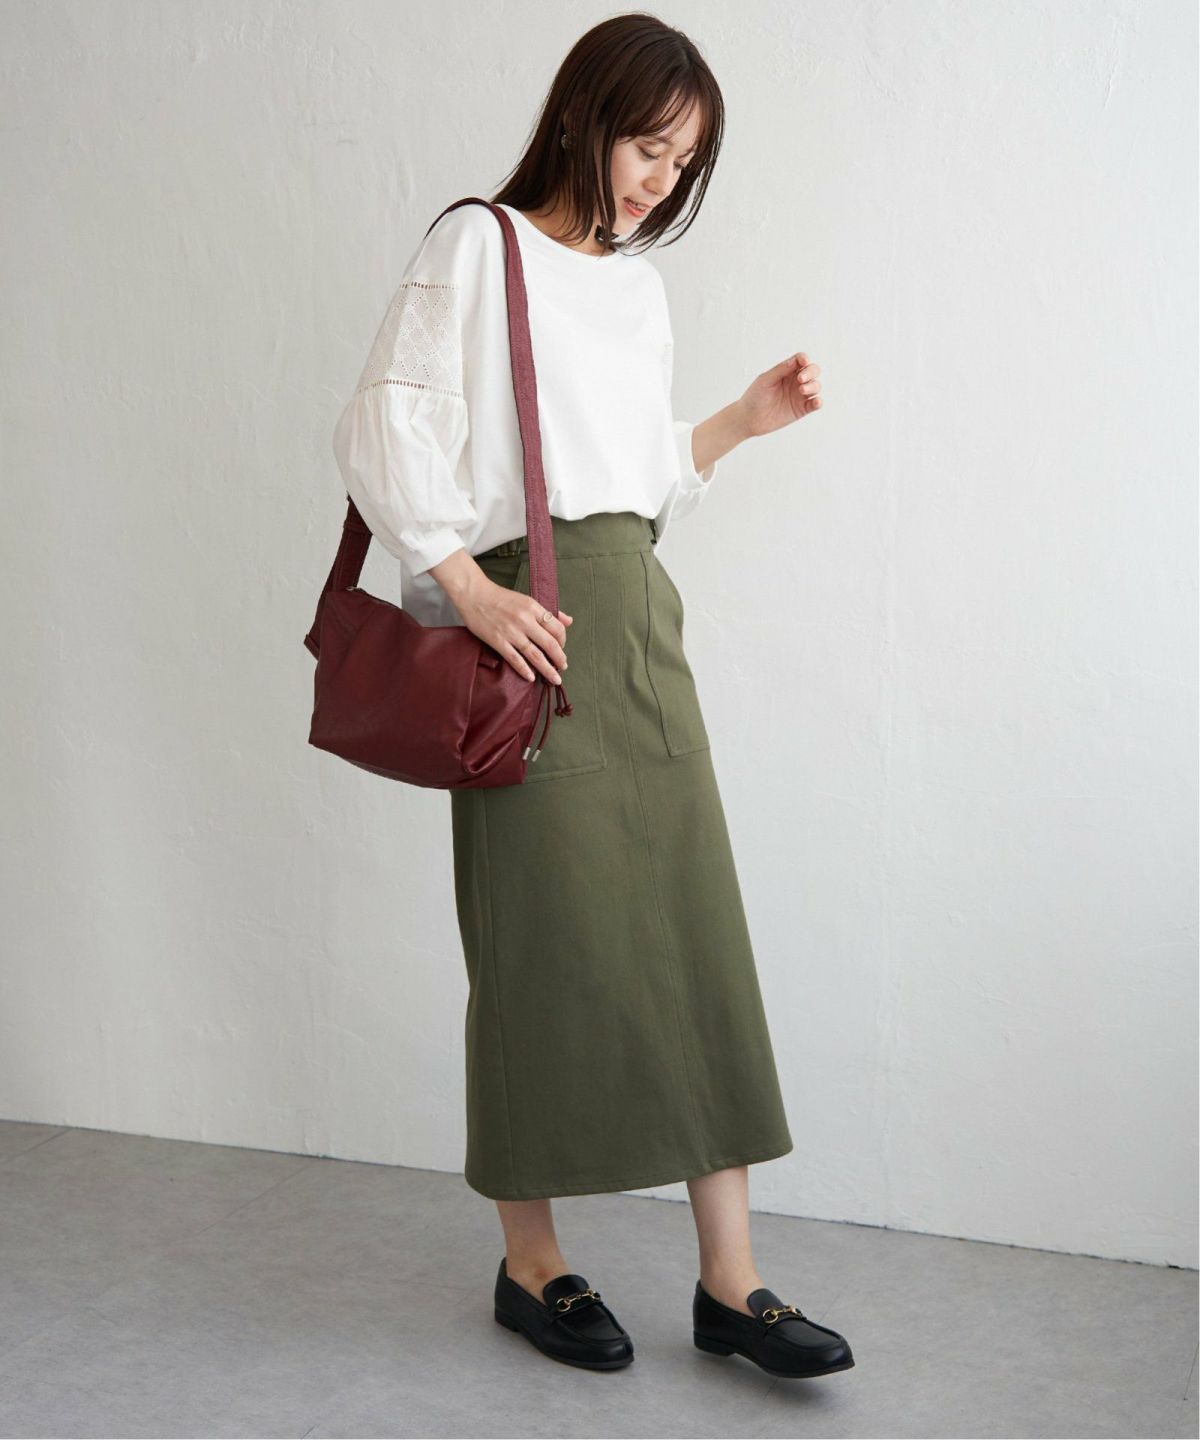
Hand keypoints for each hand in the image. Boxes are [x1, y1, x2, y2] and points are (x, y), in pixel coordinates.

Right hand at [456, 576, 572, 685]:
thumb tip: (569, 621)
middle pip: (550, 644)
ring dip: (547, 669)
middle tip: (563, 667)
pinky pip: (515, 659)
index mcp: (533, 608)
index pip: (557, 628)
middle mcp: (525, 620)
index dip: (563, 641)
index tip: (562, 648)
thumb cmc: (500, 598)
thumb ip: (548, 611)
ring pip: (535, 655)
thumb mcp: (527, 600)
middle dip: (559, 659)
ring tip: (555, 678)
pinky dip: (525, 670)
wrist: (474, 594)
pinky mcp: (498, 641)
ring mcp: (511, 632)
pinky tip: (531, 677)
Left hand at [737, 352, 822, 438]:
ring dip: (813, 386)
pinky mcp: (801, 409)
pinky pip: (814, 404)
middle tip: (800, 379)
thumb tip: (796, 360)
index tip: (803, 362)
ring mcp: (800, 395)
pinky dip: (818, 402)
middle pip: (813, 370)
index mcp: (786, 371)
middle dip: (811, 372)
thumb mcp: (765, 380)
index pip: (800, 360)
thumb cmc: (754, 397)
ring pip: (816, 386)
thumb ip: (780, 370)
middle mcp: (795, 381)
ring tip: (802, 390)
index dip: (804, 359)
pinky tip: (816, 402)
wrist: (748, 419)